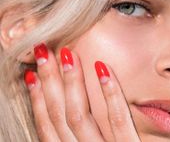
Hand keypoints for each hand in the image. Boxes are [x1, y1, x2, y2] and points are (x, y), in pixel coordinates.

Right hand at [24, 43, 139, 141]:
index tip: (32, 75)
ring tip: (67, 54)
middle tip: (44, 53)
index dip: (37, 100)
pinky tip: (103, 69)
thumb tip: (63, 111)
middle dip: (50, 82)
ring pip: (80, 116)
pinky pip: (118, 120)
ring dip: (72, 83)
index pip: (48, 126)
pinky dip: (110, 94)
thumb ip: (78, 138)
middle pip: (61, 115)